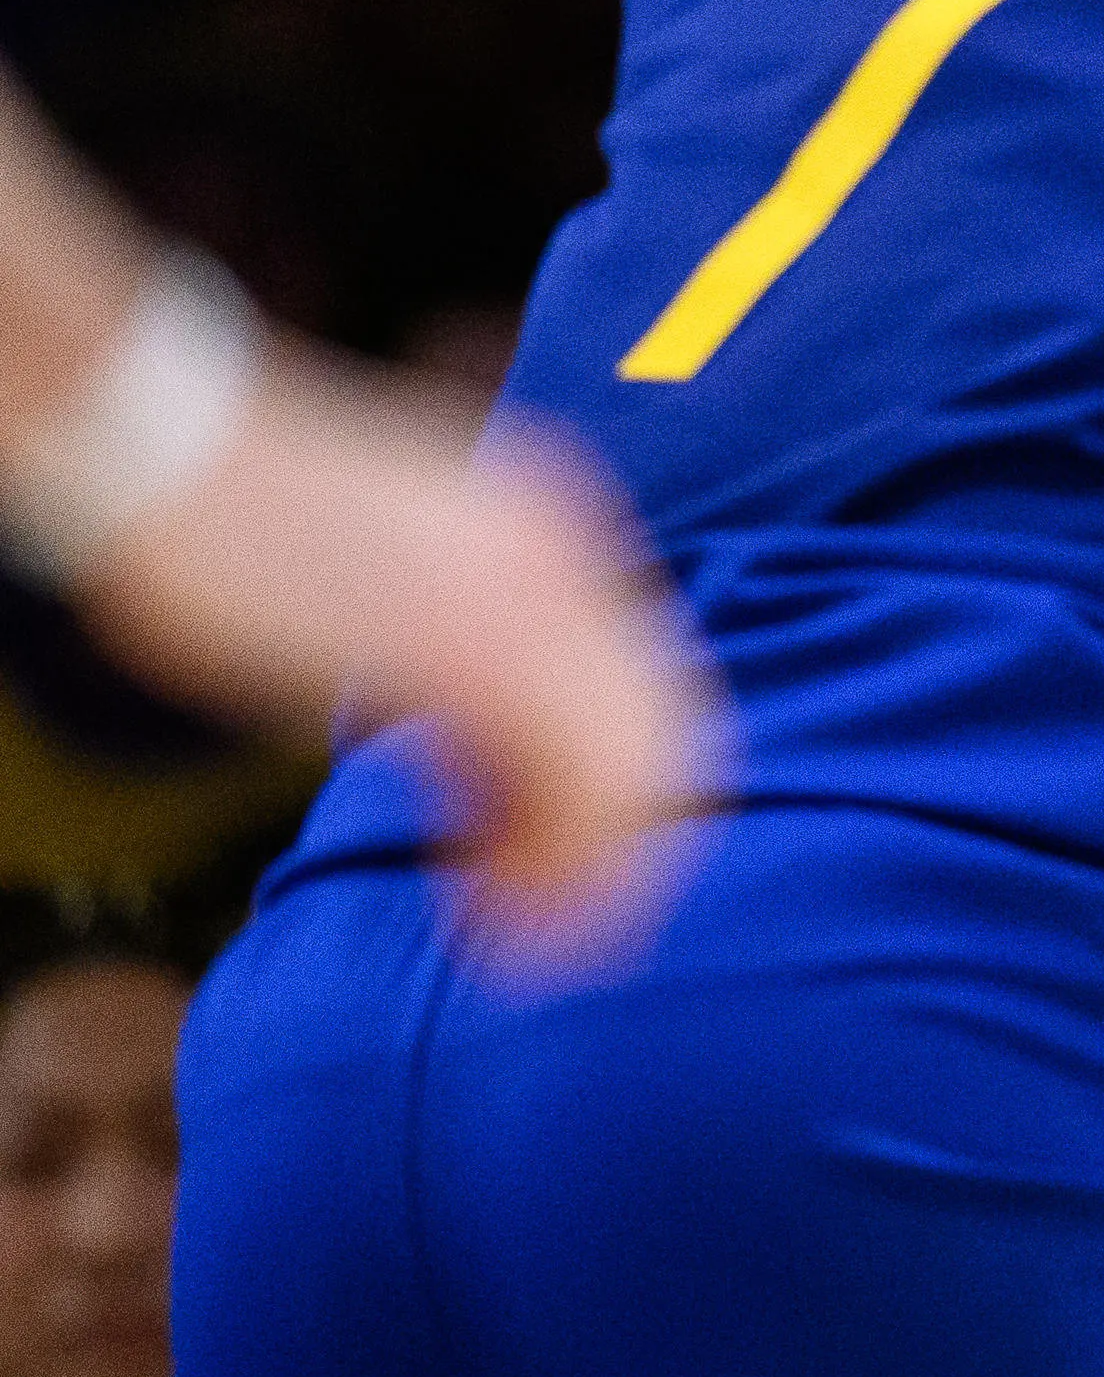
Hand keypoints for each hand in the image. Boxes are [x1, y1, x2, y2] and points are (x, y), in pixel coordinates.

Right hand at [80, 359, 711, 968]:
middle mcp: (567, 556)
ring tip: (518, 936)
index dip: (619, 792)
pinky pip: (558, 782)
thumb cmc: (239, 522)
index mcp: (558, 529)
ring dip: (585, 878)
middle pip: (666, 737)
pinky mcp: (460, 645)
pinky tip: (486, 918)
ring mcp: (525, 596)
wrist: (164, 439)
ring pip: (630, 775)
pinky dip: (542, 871)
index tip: (549, 857)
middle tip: (552, 924)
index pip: (649, 683)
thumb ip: (466, 631)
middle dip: (621, 851)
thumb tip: (490, 739)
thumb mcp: (398, 570)